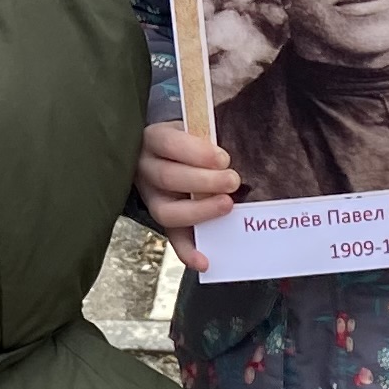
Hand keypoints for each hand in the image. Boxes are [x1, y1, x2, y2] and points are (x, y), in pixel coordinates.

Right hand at [138, 120, 240, 272]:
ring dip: (199, 212)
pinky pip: (172, 238)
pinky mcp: (162, 218)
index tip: (223, 158)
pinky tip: (205, 261)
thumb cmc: (190, 137)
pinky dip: (188, 252)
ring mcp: (151, 197)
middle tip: (233, 181)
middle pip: (167, 177)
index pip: (168, 143)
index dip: (195, 152)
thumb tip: (242, 141)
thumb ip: (210, 133)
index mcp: (154, 139)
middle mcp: (146, 169)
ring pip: (166, 211)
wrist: (168, 151)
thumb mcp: (194, 126)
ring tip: (227, 206)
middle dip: (203, 181)